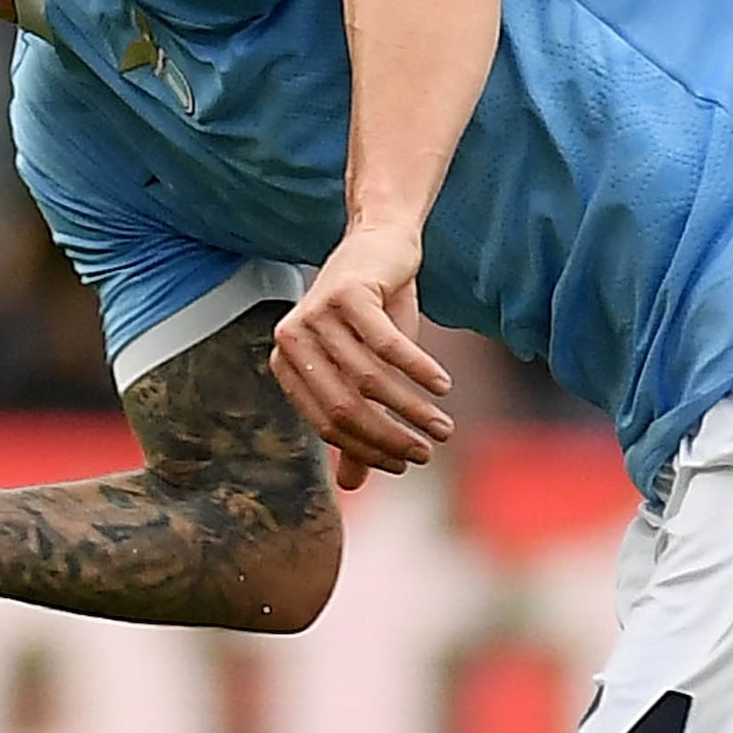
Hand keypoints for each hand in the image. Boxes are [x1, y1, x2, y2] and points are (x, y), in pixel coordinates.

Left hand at [272, 223, 453, 487]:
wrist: (381, 246)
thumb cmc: (370, 316)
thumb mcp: (362, 371)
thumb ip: (353, 423)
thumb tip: (350, 486)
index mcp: (288, 365)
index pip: (326, 424)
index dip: (366, 449)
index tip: (403, 465)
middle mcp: (291, 340)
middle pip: (344, 407)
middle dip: (390, 437)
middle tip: (427, 452)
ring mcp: (315, 313)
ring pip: (369, 379)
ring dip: (412, 408)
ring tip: (443, 426)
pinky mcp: (347, 292)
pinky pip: (387, 344)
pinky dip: (418, 369)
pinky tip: (443, 386)